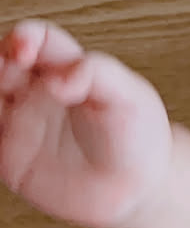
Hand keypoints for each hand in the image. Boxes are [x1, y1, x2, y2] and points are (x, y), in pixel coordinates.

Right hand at [0, 20, 174, 227]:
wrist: (138, 189)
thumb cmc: (138, 136)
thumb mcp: (129, 98)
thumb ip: (98, 74)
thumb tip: (60, 78)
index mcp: (66, 69)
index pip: (38, 41)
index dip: (25, 38)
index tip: (24, 51)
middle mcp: (39, 93)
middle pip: (3, 65)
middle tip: (5, 76)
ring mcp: (22, 124)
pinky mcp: (11, 160)